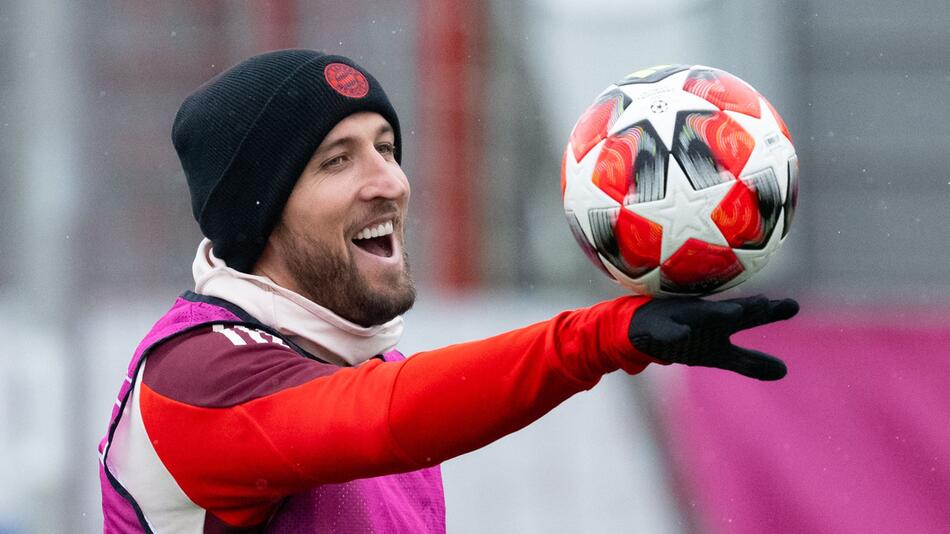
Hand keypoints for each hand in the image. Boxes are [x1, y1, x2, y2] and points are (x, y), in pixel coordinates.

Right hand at [628, 295, 798, 380]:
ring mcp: (681, 319)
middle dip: (747, 307)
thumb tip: (785, 372)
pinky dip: (674, 331)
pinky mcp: (658, 328)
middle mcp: (705, 315)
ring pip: (700, 314)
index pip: (750, 315)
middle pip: (729, 310)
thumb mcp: (718, 354)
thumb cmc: (687, 338)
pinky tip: (683, 334)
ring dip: (717, 313)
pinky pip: (666, 330)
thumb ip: (750, 361)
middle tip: (766, 303)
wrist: (641, 330)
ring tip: (735, 312)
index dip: (770, 311)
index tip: (793, 306)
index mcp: (722, 322)